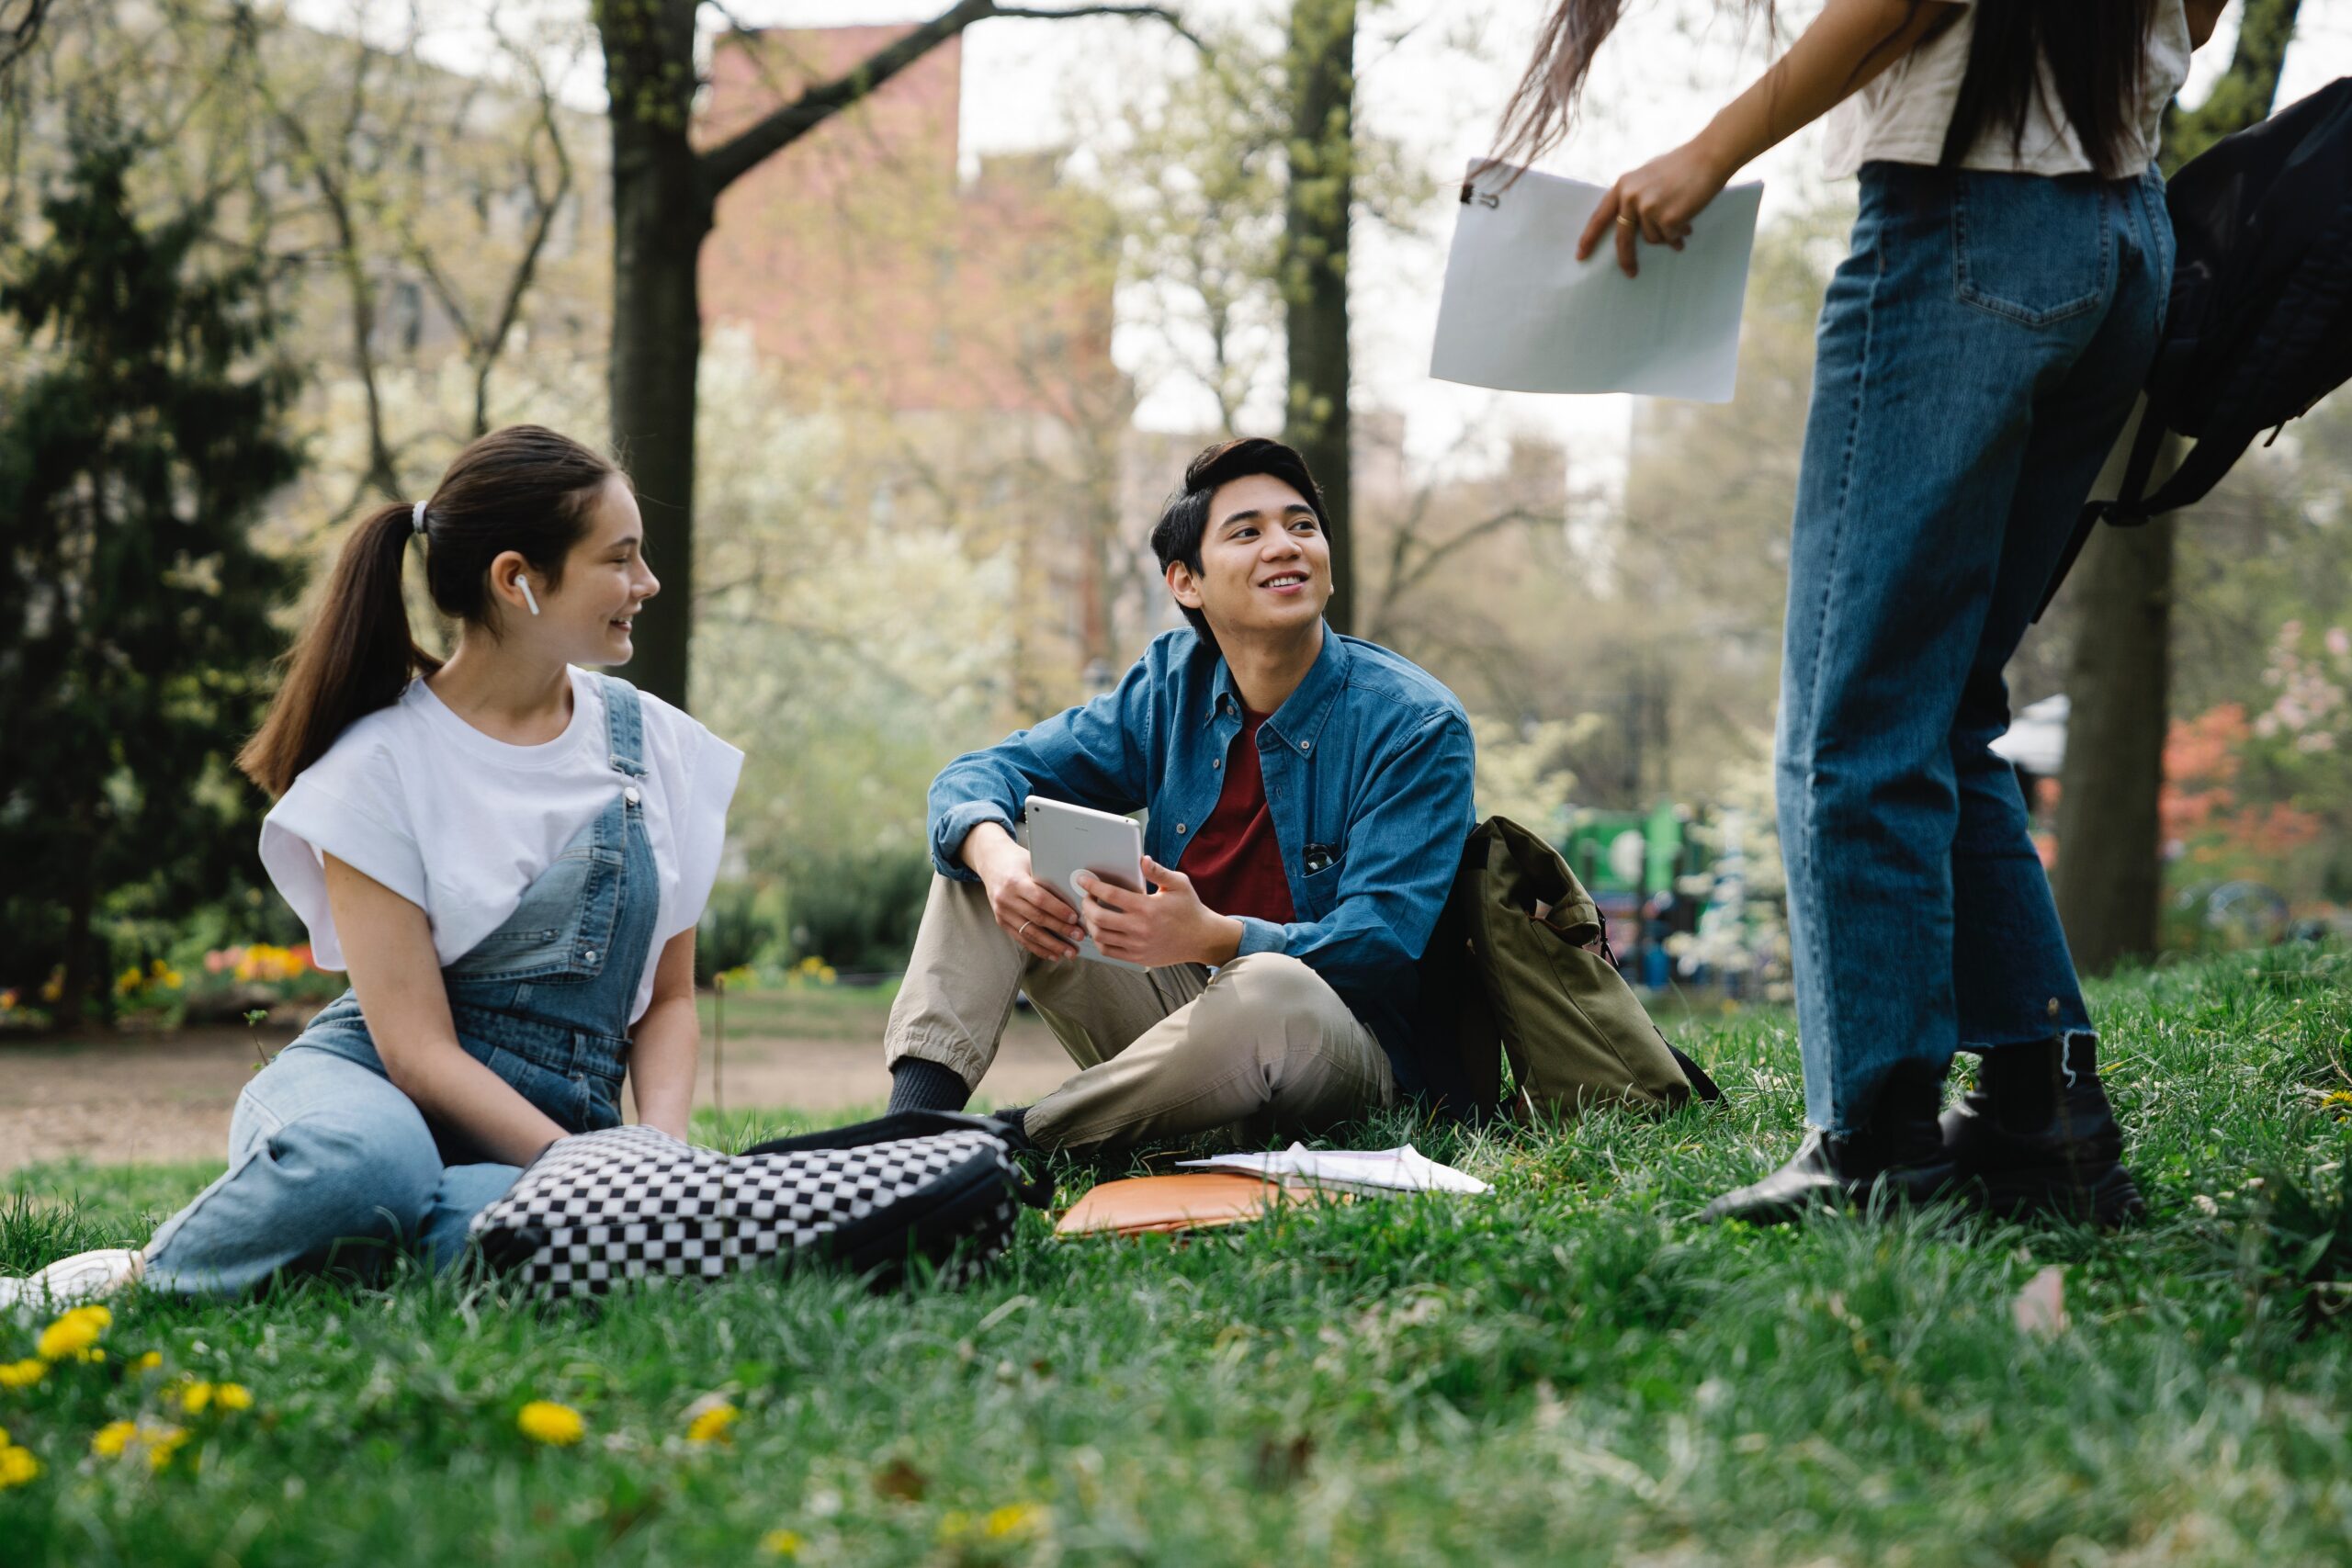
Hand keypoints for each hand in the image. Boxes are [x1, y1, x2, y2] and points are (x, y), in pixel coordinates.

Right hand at [965, 826, 1085, 961]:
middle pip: (1037, 918)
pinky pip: (1021, 939)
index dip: (1058, 910)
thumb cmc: (1018, 861)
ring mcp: (1002, 912)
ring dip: (1052, 945)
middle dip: (1060, 930)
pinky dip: (1038, 948)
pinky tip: (1054, 955)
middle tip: (1079, 936)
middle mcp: (1006, 899)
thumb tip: (1076, 894)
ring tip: (1070, 952)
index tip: (1075, 918)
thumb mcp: (1032, 862)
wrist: (991, 862)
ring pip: (1030, 933)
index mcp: (1015, 881)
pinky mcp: (1001, 922)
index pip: (1040, 899)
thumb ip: (1049, 878)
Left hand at [1077, 857, 1242, 969]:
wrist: (1202, 938)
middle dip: (1086, 905)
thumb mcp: (1179, 884)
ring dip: (1090, 923)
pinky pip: (1108, 951)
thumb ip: (1158, 872)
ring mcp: (1137, 945)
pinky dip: (1099, 940)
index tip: (1083, 880)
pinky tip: (1101, 930)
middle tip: (1087, 897)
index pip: (1111, 894)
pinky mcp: (1137, 957)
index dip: (1092, 886)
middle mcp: (1140, 928)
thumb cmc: (1190, 909)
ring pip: (1100, 936)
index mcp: (1148, 907)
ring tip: (1091, 913)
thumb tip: (1142, 860)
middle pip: (1099, 917)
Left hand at [1576, 134, 1735, 277]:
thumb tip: (1631, 227)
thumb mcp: (1647, 177)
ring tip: (1680, 218)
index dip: (1589, 238)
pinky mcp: (1667, 218)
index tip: (1581, 255)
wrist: (1708, 156)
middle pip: (1622, 238)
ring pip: (1652, 239)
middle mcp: (1631, 197)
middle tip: (1630, 272)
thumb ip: (1635, 198)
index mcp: (1623, 185)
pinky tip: (1688, 222)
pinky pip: (1669, 238)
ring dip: (1666, 235)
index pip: (1600, 216)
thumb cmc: (1681, 166)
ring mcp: (1648, 208)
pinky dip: (1678, 234)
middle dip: (1626, 259)